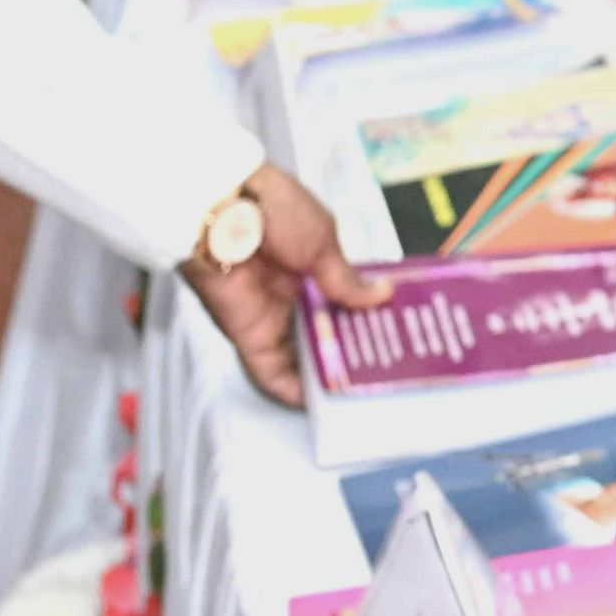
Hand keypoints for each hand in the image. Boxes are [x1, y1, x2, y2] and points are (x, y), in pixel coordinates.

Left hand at [181, 161, 379, 408]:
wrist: (223, 211)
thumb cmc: (276, 212)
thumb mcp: (323, 240)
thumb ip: (347, 278)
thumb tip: (381, 296)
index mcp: (308, 266)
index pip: (340, 299)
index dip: (364, 317)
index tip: (392, 333)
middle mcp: (289, 296)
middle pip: (322, 332)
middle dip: (350, 351)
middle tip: (382, 371)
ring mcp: (269, 319)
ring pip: (300, 357)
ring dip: (325, 376)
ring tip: (358, 396)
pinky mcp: (250, 338)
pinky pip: (271, 372)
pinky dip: (292, 389)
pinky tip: (317, 404)